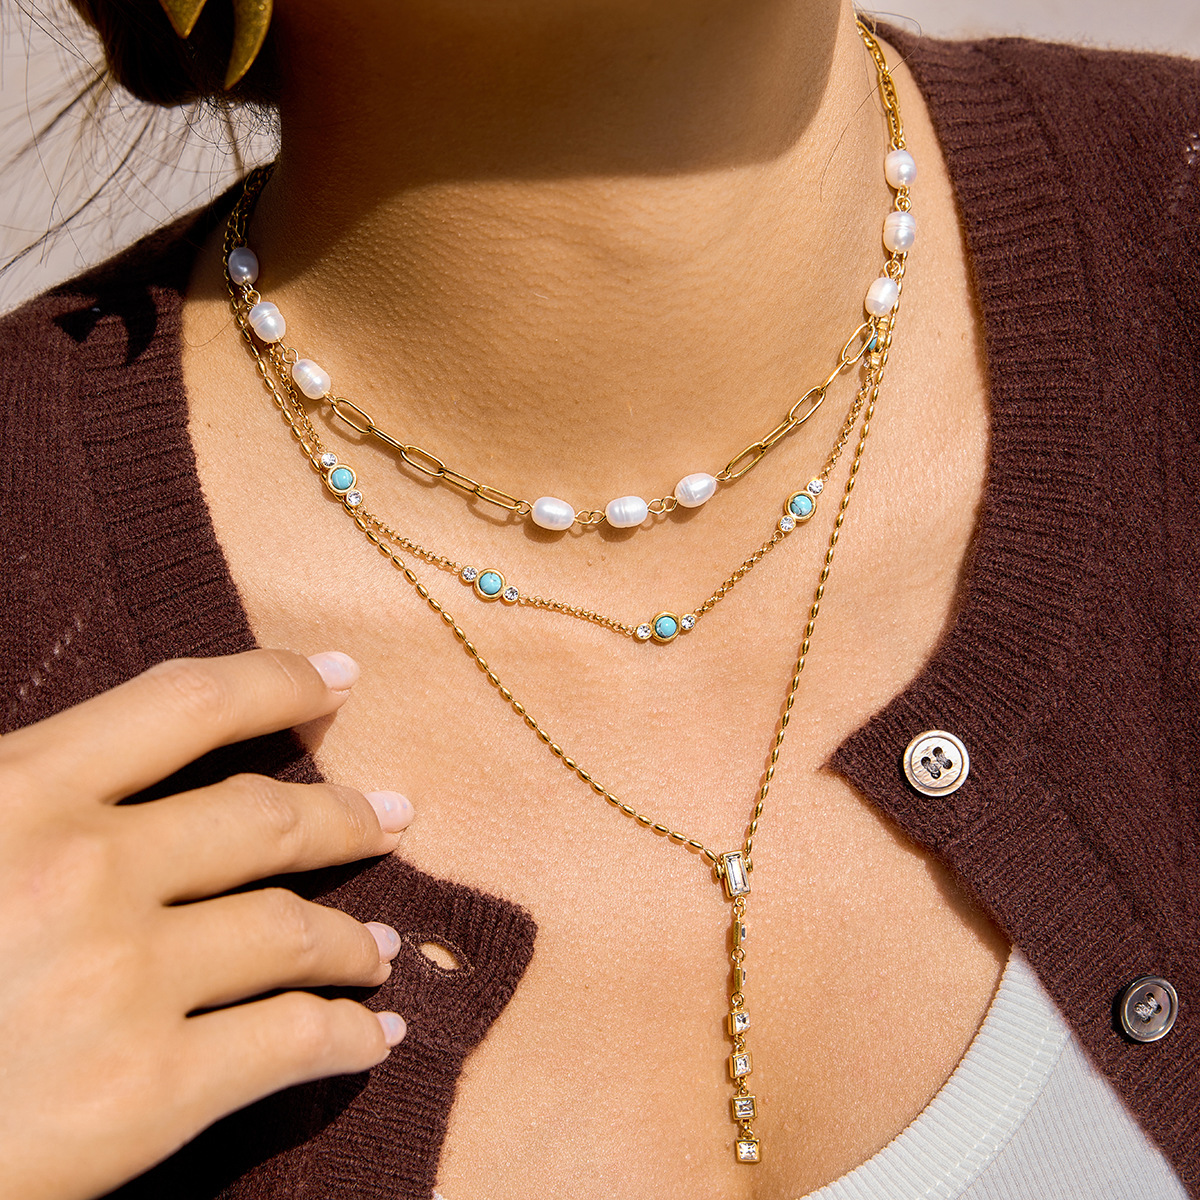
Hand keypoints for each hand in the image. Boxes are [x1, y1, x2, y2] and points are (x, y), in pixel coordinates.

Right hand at [0, 648, 413, 1199]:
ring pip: (294, 932)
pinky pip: (293, 1043)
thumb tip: (119, 761)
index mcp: (19, 793)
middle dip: (345, 818)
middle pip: (266, 821)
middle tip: (392, 819)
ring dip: (355, 940)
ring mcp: (123, 982)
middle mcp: (85, 872)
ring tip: (380, 947)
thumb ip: (30, 790)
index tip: (340, 678)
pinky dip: (350, 1038)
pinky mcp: (146, 1093)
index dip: (278, 682)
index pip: (188, 703)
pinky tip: (372, 1038)